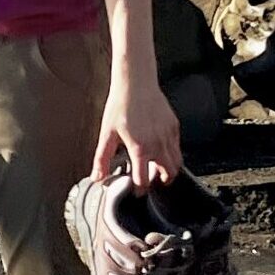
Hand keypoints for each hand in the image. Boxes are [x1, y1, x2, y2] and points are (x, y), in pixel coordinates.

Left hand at [92, 79, 181, 193]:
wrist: (136, 83)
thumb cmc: (121, 105)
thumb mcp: (107, 135)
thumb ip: (102, 159)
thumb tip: (97, 176)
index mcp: (141, 149)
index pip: (144, 180)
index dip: (140, 190)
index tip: (136, 191)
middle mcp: (158, 144)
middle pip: (169, 174)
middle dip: (161, 182)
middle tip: (152, 182)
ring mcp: (169, 135)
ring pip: (177, 162)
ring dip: (169, 169)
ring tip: (158, 170)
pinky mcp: (174, 126)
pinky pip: (178, 147)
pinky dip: (172, 154)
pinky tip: (160, 151)